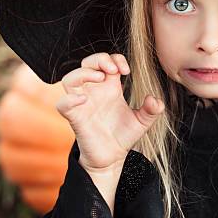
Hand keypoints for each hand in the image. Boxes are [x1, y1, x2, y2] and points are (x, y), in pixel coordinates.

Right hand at [56, 52, 164, 171]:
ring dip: (83, 73)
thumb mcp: (143, 122)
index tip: (126, 70)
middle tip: (113, 69)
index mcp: (110, 87)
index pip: (107, 62)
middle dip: (99, 59)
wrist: (112, 158)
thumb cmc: (123, 136)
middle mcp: (94, 92)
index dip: (115, 59)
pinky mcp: (75, 118)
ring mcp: (82, 104)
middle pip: (87, 63)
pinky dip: (69, 99)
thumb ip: (152, 110)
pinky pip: (62, 104)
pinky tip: (84, 100)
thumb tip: (155, 100)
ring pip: (70, 78)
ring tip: (100, 78)